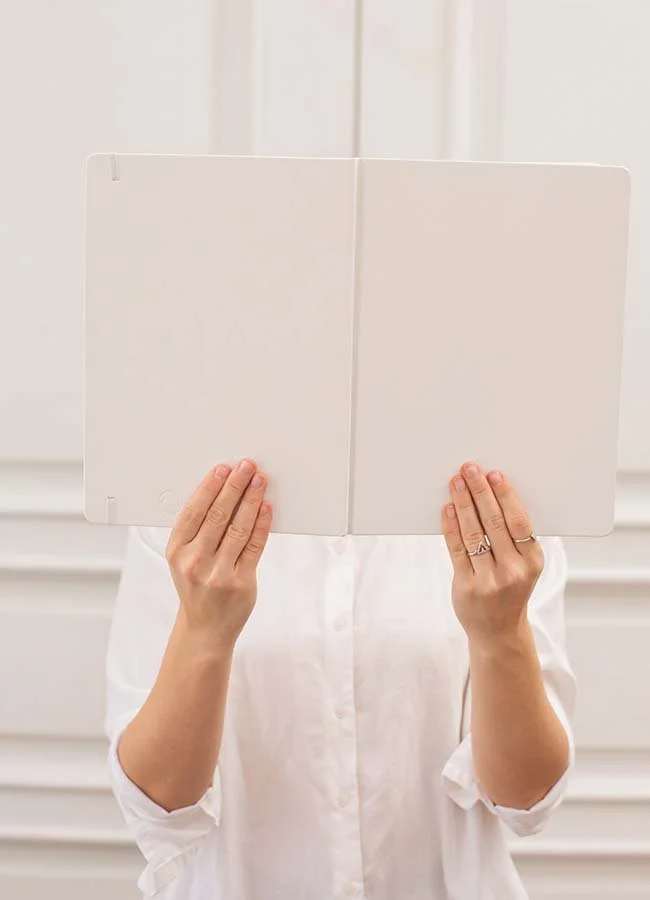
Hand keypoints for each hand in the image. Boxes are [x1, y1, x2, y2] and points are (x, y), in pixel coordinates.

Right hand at [165, 458, 271, 651]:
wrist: (205, 629)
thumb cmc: (196, 587)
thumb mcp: (183, 559)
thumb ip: (197, 530)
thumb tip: (222, 493)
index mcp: (177, 550)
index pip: (194, 510)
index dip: (210, 486)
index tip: (223, 469)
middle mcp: (195, 560)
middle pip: (218, 514)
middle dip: (235, 486)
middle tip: (246, 467)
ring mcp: (218, 572)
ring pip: (238, 527)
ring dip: (251, 500)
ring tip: (260, 481)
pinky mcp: (241, 582)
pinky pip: (254, 546)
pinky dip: (262, 524)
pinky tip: (266, 509)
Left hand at [441, 461, 543, 643]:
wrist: (498, 632)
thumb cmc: (511, 590)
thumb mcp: (524, 567)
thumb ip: (514, 538)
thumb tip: (494, 494)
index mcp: (533, 562)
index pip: (519, 522)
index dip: (505, 496)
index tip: (494, 475)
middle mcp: (513, 571)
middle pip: (494, 522)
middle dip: (480, 492)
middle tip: (470, 469)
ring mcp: (488, 580)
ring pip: (473, 533)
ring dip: (463, 503)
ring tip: (456, 482)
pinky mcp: (466, 586)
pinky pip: (456, 549)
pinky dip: (451, 526)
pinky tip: (448, 508)